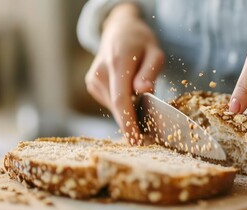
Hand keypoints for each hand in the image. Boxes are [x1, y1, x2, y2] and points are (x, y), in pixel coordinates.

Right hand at [85, 3, 164, 143]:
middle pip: (117, 107)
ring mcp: (93, 80)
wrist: (119, 31)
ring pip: (114, 107)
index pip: (121, 100)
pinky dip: (122, 106)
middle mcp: (100, 73)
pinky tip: (130, 95)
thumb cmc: (141, 42)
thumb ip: (150, 72)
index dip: (129, 123)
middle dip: (132, 122)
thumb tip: (145, 90)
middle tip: (147, 134)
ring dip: (128, 112)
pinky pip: (110, 103)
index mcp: (118, 63)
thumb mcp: (155, 52)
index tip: (135, 141)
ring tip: (142, 101)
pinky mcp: (92, 85)